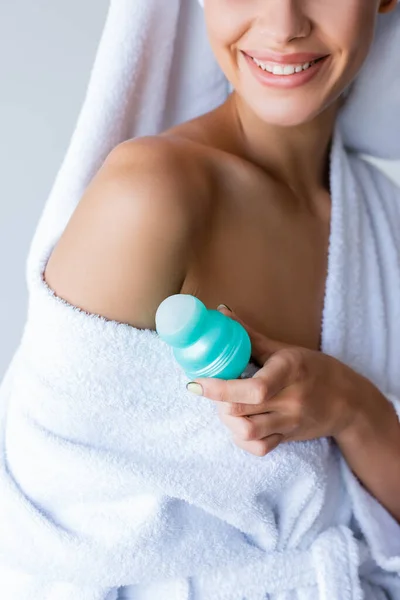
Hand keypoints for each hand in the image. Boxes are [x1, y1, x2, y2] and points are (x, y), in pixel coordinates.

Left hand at [186, 305, 365, 456]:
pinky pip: (259, 447)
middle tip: (210, 390)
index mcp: (288, 371)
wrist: (349, 402)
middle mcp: (290, 399)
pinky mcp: (288, 438)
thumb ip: (249, 336)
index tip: (196, 383)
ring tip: (224, 408)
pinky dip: (242, 440)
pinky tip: (238, 425)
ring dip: (227, 422)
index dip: (219, 388)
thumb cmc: (314, 369)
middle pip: (242, 411)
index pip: (253, 388)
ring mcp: (290, 421)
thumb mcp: (285, 349)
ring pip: (248, 433)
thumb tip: (220, 313)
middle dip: (217, 402)